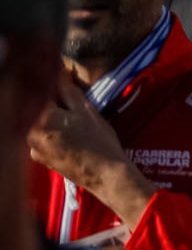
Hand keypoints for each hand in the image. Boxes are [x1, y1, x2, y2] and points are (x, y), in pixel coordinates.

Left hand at [28, 67, 154, 226]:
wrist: (107, 177)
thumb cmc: (99, 142)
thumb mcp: (85, 110)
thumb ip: (67, 89)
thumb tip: (59, 71)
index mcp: (38, 116)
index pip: (37, 89)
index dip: (49, 80)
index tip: (59, 73)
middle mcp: (27, 132)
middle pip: (34, 107)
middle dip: (49, 99)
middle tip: (67, 97)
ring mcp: (32, 147)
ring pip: (37, 123)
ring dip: (49, 116)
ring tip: (70, 118)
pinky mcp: (40, 158)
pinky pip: (40, 138)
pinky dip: (50, 132)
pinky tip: (68, 135)